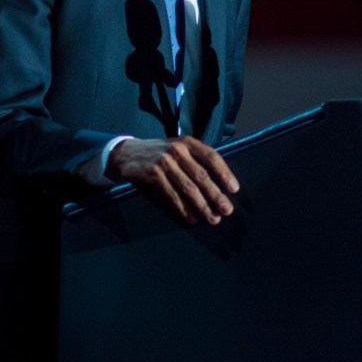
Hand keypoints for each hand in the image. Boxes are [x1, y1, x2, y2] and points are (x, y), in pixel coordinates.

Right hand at [106, 137, 239, 225]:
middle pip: (201, 175)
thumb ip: (196, 160)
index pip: (211, 156)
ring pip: (188, 187)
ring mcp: (164, 162)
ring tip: (212, 218)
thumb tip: (220, 184)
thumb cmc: (159, 154)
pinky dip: (183, 208)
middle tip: (227, 210)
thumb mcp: (178, 148)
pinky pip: (172, 195)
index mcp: (188, 142)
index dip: (224, 173)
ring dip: (202, 205)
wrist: (127, 153)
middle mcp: (177, 149)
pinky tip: (192, 218)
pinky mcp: (153, 174)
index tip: (234, 189)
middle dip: (216, 195)